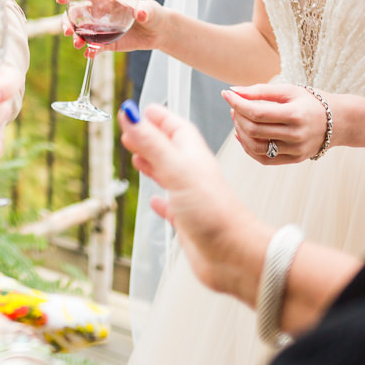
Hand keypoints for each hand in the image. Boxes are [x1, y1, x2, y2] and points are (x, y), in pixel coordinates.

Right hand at [55, 0, 162, 52]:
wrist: (157, 32)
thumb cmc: (152, 14)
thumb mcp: (150, 10)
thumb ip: (146, 10)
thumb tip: (141, 13)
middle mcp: (98, 13)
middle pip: (74, 14)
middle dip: (67, 22)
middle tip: (68, 32)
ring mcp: (100, 29)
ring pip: (80, 32)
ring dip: (75, 38)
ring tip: (78, 45)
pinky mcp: (105, 43)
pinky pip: (92, 47)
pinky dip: (89, 51)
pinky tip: (89, 55)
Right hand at [118, 101, 267, 301]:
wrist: (235, 254)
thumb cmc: (213, 211)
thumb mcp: (176, 170)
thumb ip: (151, 142)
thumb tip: (129, 113)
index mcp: (193, 156)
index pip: (175, 127)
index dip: (158, 118)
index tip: (140, 109)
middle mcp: (192, 174)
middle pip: (169, 148)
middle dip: (149, 138)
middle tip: (129, 131)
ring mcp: (190, 198)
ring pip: (168, 174)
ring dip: (151, 164)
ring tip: (135, 157)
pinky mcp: (187, 222)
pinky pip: (170, 207)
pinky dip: (159, 202)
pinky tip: (154, 202)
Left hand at [224, 83, 327, 164]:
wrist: (338, 122)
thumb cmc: (310, 102)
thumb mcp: (288, 90)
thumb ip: (260, 91)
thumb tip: (233, 92)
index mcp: (295, 115)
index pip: (257, 112)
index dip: (237, 103)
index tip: (225, 93)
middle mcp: (296, 135)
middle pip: (254, 130)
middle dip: (238, 117)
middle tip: (235, 106)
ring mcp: (295, 150)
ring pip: (256, 147)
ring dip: (240, 132)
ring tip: (239, 118)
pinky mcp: (294, 159)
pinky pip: (264, 158)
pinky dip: (248, 148)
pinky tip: (244, 135)